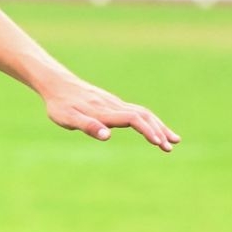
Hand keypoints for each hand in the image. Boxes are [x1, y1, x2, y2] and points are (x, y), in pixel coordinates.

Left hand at [43, 77, 179, 151]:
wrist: (58, 85)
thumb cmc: (60, 105)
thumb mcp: (67, 119)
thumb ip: (87, 126)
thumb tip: (106, 136)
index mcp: (105, 111)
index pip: (133, 119)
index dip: (147, 130)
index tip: (158, 143)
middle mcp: (114, 106)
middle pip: (144, 116)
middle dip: (159, 131)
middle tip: (171, 146)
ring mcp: (115, 103)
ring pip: (144, 113)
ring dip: (159, 126)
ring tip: (173, 140)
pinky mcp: (114, 104)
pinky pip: (137, 112)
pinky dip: (150, 121)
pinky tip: (154, 129)